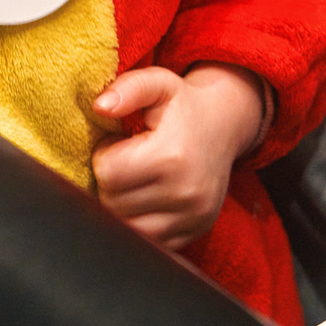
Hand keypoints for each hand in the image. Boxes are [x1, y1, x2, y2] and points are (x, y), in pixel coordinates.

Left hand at [90, 63, 263, 250]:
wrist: (225, 125)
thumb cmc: (182, 104)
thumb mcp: (158, 84)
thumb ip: (127, 89)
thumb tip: (99, 106)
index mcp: (173, 155)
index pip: (108, 173)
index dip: (104, 156)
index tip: (117, 144)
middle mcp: (186, 193)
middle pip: (113, 203)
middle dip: (111, 181)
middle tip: (127, 160)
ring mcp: (192, 218)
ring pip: (126, 227)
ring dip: (121, 204)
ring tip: (137, 178)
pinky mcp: (194, 233)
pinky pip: (148, 241)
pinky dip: (139, 222)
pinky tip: (147, 197)